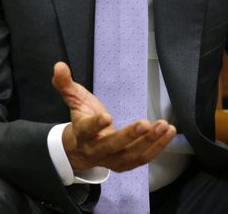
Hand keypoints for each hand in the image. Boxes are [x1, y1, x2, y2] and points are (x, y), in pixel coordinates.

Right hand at [51, 62, 175, 171]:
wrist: (81, 150)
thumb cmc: (81, 119)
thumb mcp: (74, 100)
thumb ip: (65, 84)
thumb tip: (59, 65)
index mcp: (82, 133)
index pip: (87, 129)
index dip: (95, 125)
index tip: (106, 116)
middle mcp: (96, 150)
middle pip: (112, 145)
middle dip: (129, 136)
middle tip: (145, 123)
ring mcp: (112, 159)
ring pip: (131, 154)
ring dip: (149, 141)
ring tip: (164, 126)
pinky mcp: (125, 163)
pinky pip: (143, 158)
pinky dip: (157, 147)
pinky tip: (168, 133)